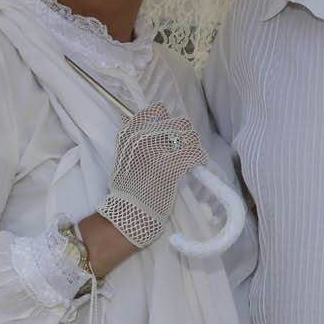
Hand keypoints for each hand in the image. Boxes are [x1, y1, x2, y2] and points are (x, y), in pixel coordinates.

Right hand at [98, 104, 206, 255]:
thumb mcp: (124, 157)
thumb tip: (142, 122)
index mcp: (131, 133)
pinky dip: (200, 158)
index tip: (171, 132)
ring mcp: (158, 150)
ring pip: (190, 136)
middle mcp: (143, 137)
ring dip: (194, 145)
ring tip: (190, 158)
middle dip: (185, 135)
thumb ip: (133, 140)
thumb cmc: (128, 189)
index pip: (158, 111)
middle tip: (183, 149)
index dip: (168, 120)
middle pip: (179, 123)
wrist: (129, 212)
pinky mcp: (172, 166)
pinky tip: (197, 164)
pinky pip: (195, 153)